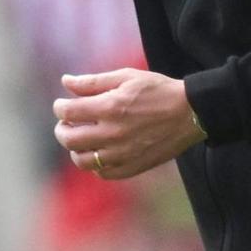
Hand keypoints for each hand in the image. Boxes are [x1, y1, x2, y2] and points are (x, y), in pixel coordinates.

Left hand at [53, 69, 206, 179]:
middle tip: (66, 123)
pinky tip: (100, 152)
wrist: (190, 113)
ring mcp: (122, 154)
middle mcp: (113, 134)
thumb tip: (66, 82)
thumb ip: (93, 82)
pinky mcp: (133, 167)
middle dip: (62, 129)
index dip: (59, 107)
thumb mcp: (126, 77)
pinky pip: (103, 173)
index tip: (62, 105)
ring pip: (82, 160)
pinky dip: (95, 165)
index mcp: (110, 108)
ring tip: (82, 138)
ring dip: (76, 149)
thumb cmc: (158, 90)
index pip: (68, 112)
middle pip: (69, 139)